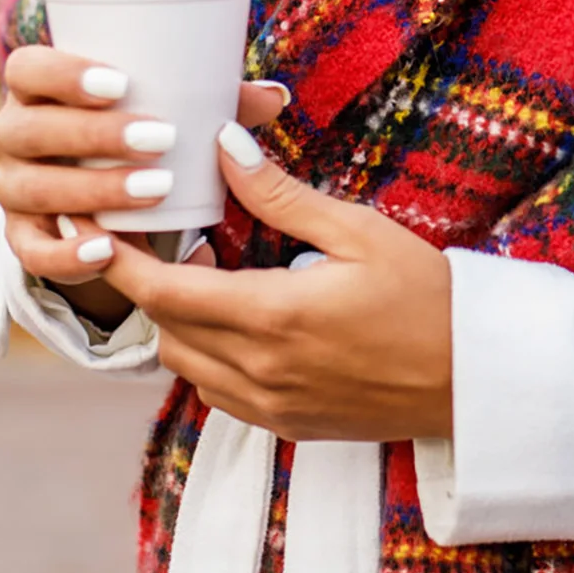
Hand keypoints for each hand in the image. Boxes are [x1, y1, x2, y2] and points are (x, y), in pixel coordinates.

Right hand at [0, 46, 290, 324]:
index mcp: (38, 89)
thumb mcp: (168, 108)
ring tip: (154, 191)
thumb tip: (276, 96)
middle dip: (92, 134)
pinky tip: (106, 248)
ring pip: (32, 189)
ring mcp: (13, 188)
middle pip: (29, 130)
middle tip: (159, 139)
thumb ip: (214, 99)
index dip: (64, 73)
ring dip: (92, 190)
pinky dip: (65, 253)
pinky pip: (30, 252)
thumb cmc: (137, 126)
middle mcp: (15, 134)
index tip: (123, 84)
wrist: (98, 188)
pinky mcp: (22, 238)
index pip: (28, 68)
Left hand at [97, 124, 453, 442]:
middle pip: (165, 329)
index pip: (162, 293)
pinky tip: (248, 322)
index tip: (97, 228)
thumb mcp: (359, 230)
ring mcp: (272, 406)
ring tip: (221, 277)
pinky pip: (219, 392)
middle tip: (184, 240)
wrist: (476, 378)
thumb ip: (280, 194)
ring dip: (182, 321)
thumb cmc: (428, 296)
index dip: (118, 261)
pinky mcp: (288, 425)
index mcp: (273, 316)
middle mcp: (261, 371)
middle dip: (154, 285)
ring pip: (186, 365)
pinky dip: (211, 356)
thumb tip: (222, 147)